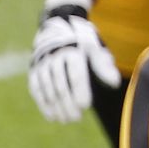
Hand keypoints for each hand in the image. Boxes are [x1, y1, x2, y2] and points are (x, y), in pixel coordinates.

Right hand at [29, 7, 119, 122]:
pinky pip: (37, 90)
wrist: (56, 27)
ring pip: (48, 91)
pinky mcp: (33, 71)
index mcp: (73, 51)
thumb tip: (114, 83)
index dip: (79, 92)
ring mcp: (42, 65)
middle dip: (68, 104)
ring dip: (56, 108)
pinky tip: (51, 116)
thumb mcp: (94, 48)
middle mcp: (55, 57)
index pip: (75, 76)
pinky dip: (44, 104)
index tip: (85, 106)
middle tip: (75, 118)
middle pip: (61, 86)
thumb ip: (103, 65)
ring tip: (65, 120)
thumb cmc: (81, 41)